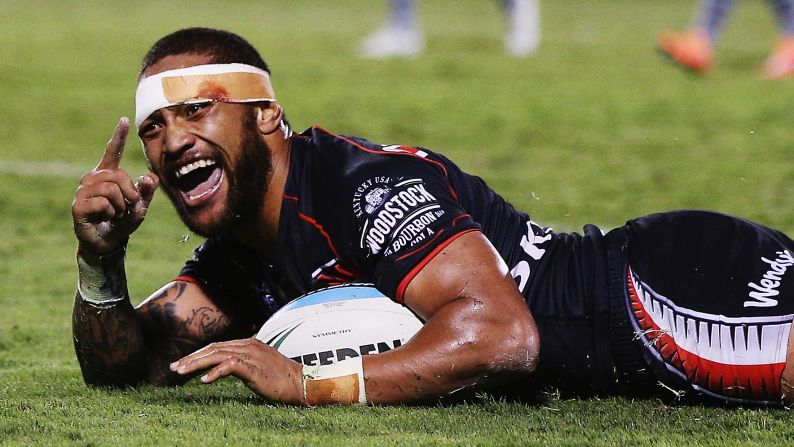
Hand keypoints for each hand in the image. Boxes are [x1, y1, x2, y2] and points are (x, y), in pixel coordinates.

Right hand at [72, 117, 158, 255]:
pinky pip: (103, 203)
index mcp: (109, 174)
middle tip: (127, 206)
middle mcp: (93, 178)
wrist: (109, 241)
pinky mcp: (78, 205)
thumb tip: (150, 177)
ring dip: (120, 205)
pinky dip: (110, 212)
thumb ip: (147, 191)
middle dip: (130, 193)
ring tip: (114, 213)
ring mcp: (83, 190)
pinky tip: (104, 217)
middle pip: (118, 175)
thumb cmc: (123, 220)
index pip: (113, 152)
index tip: (124, 120)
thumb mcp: (140, 206)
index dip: (119, 136)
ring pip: (111, 189)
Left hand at [170, 339, 305, 405]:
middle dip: (191, 358)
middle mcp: (248, 345)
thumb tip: (224, 368)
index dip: (198, 354)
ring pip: (217, 355)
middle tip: (174, 368)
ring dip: (197, 363)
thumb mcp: (257, 367)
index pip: (217, 346)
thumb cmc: (280, 379)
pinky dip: (215, 372)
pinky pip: (230, 366)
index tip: (182, 364)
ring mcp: (251, 354)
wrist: (301, 384)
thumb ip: (242, 363)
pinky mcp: (254, 367)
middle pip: (213, 348)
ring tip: (181, 372)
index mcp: (248, 344)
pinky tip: (204, 380)